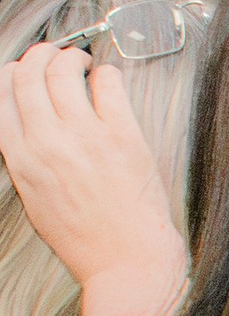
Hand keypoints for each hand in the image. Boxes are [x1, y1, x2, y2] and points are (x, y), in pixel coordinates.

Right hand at [0, 42, 187, 315]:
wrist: (129, 260)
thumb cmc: (86, 238)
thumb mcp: (36, 199)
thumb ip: (26, 160)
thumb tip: (26, 126)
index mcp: (21, 158)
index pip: (2, 94)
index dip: (12, 73)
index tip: (24, 70)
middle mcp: (47, 142)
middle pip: (29, 75)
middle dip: (39, 55)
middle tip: (54, 54)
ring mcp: (85, 136)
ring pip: (64, 71)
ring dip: (71, 56)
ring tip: (82, 61)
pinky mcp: (123, 136)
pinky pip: (108, 85)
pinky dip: (106, 73)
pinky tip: (108, 79)